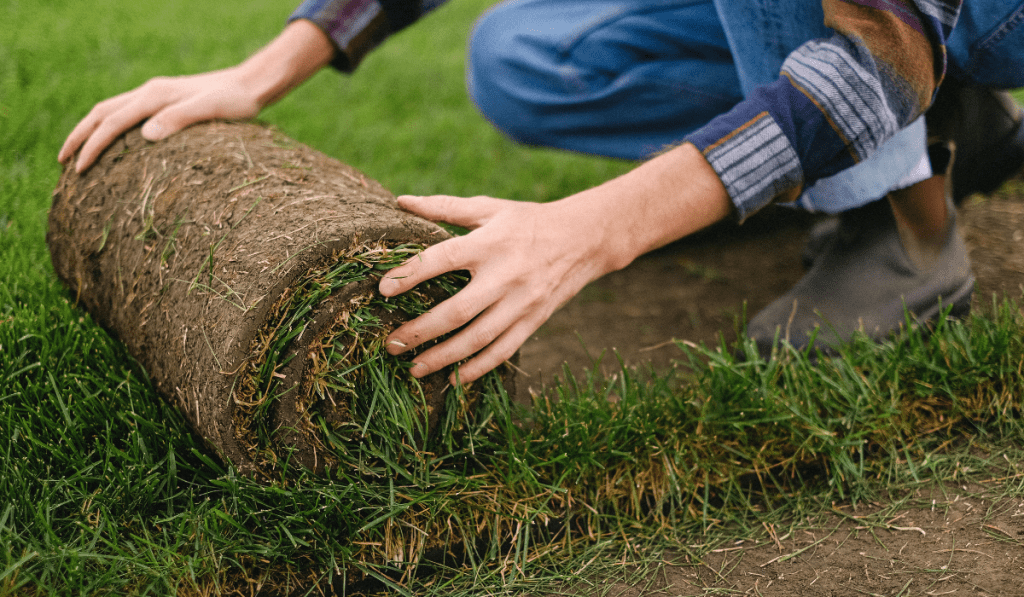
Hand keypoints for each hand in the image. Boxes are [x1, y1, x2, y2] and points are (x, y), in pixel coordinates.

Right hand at [59, 19, 334, 171]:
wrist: (252, 85)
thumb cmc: (236, 102)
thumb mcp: (210, 111)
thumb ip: (179, 119)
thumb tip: (145, 135)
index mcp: (155, 96)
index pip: (111, 122)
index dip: (92, 146)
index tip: (79, 170)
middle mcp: (150, 92)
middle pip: (101, 113)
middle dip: (79, 137)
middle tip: (63, 163)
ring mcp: (156, 95)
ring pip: (111, 110)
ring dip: (90, 130)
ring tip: (78, 155)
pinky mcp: (166, 101)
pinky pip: (127, 113)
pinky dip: (110, 127)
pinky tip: (113, 144)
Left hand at [379, 194, 622, 384]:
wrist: (584, 239)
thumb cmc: (527, 221)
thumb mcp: (489, 208)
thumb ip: (444, 207)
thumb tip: (401, 201)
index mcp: (488, 243)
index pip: (441, 259)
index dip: (410, 275)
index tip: (382, 290)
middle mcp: (504, 275)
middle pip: (456, 311)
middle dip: (420, 331)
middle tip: (391, 343)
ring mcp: (521, 303)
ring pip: (477, 339)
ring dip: (443, 357)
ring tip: (414, 368)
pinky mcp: (533, 321)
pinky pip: (502, 351)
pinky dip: (477, 369)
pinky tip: (453, 379)